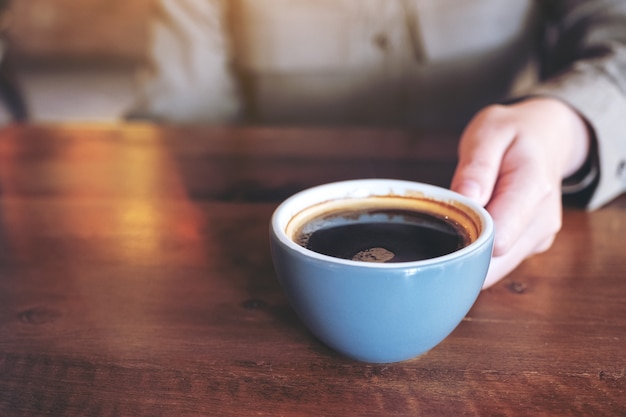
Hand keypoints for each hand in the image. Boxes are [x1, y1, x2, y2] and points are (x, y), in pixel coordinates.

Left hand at [451, 97, 589, 287]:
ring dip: (470, 252)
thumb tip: (467, 198)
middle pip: (495, 262)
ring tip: (460, 218)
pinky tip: (473, 226)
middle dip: (463, 251)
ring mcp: (539, 237)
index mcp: (532, 188)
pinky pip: (499, 263)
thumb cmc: (513, 133)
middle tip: (443, 222)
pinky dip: (480, 251)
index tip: (445, 223)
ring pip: (495, 268)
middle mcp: (541, 221)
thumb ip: (477, 166)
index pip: (499, 238)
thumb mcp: (489, 132)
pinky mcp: (531, 246)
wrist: (547, 137)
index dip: (466, 239)